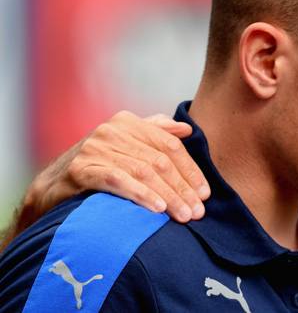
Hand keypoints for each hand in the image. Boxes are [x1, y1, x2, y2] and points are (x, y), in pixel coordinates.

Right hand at [25, 111, 209, 223]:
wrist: (51, 186)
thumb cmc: (98, 166)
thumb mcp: (127, 145)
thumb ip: (155, 133)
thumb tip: (186, 130)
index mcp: (128, 122)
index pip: (170, 146)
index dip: (191, 171)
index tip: (205, 194)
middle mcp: (112, 131)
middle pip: (160, 161)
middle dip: (183, 189)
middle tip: (198, 212)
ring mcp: (95, 149)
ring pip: (143, 173)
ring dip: (168, 196)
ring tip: (183, 216)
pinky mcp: (81, 169)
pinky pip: (118, 182)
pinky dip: (141, 195)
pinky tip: (157, 209)